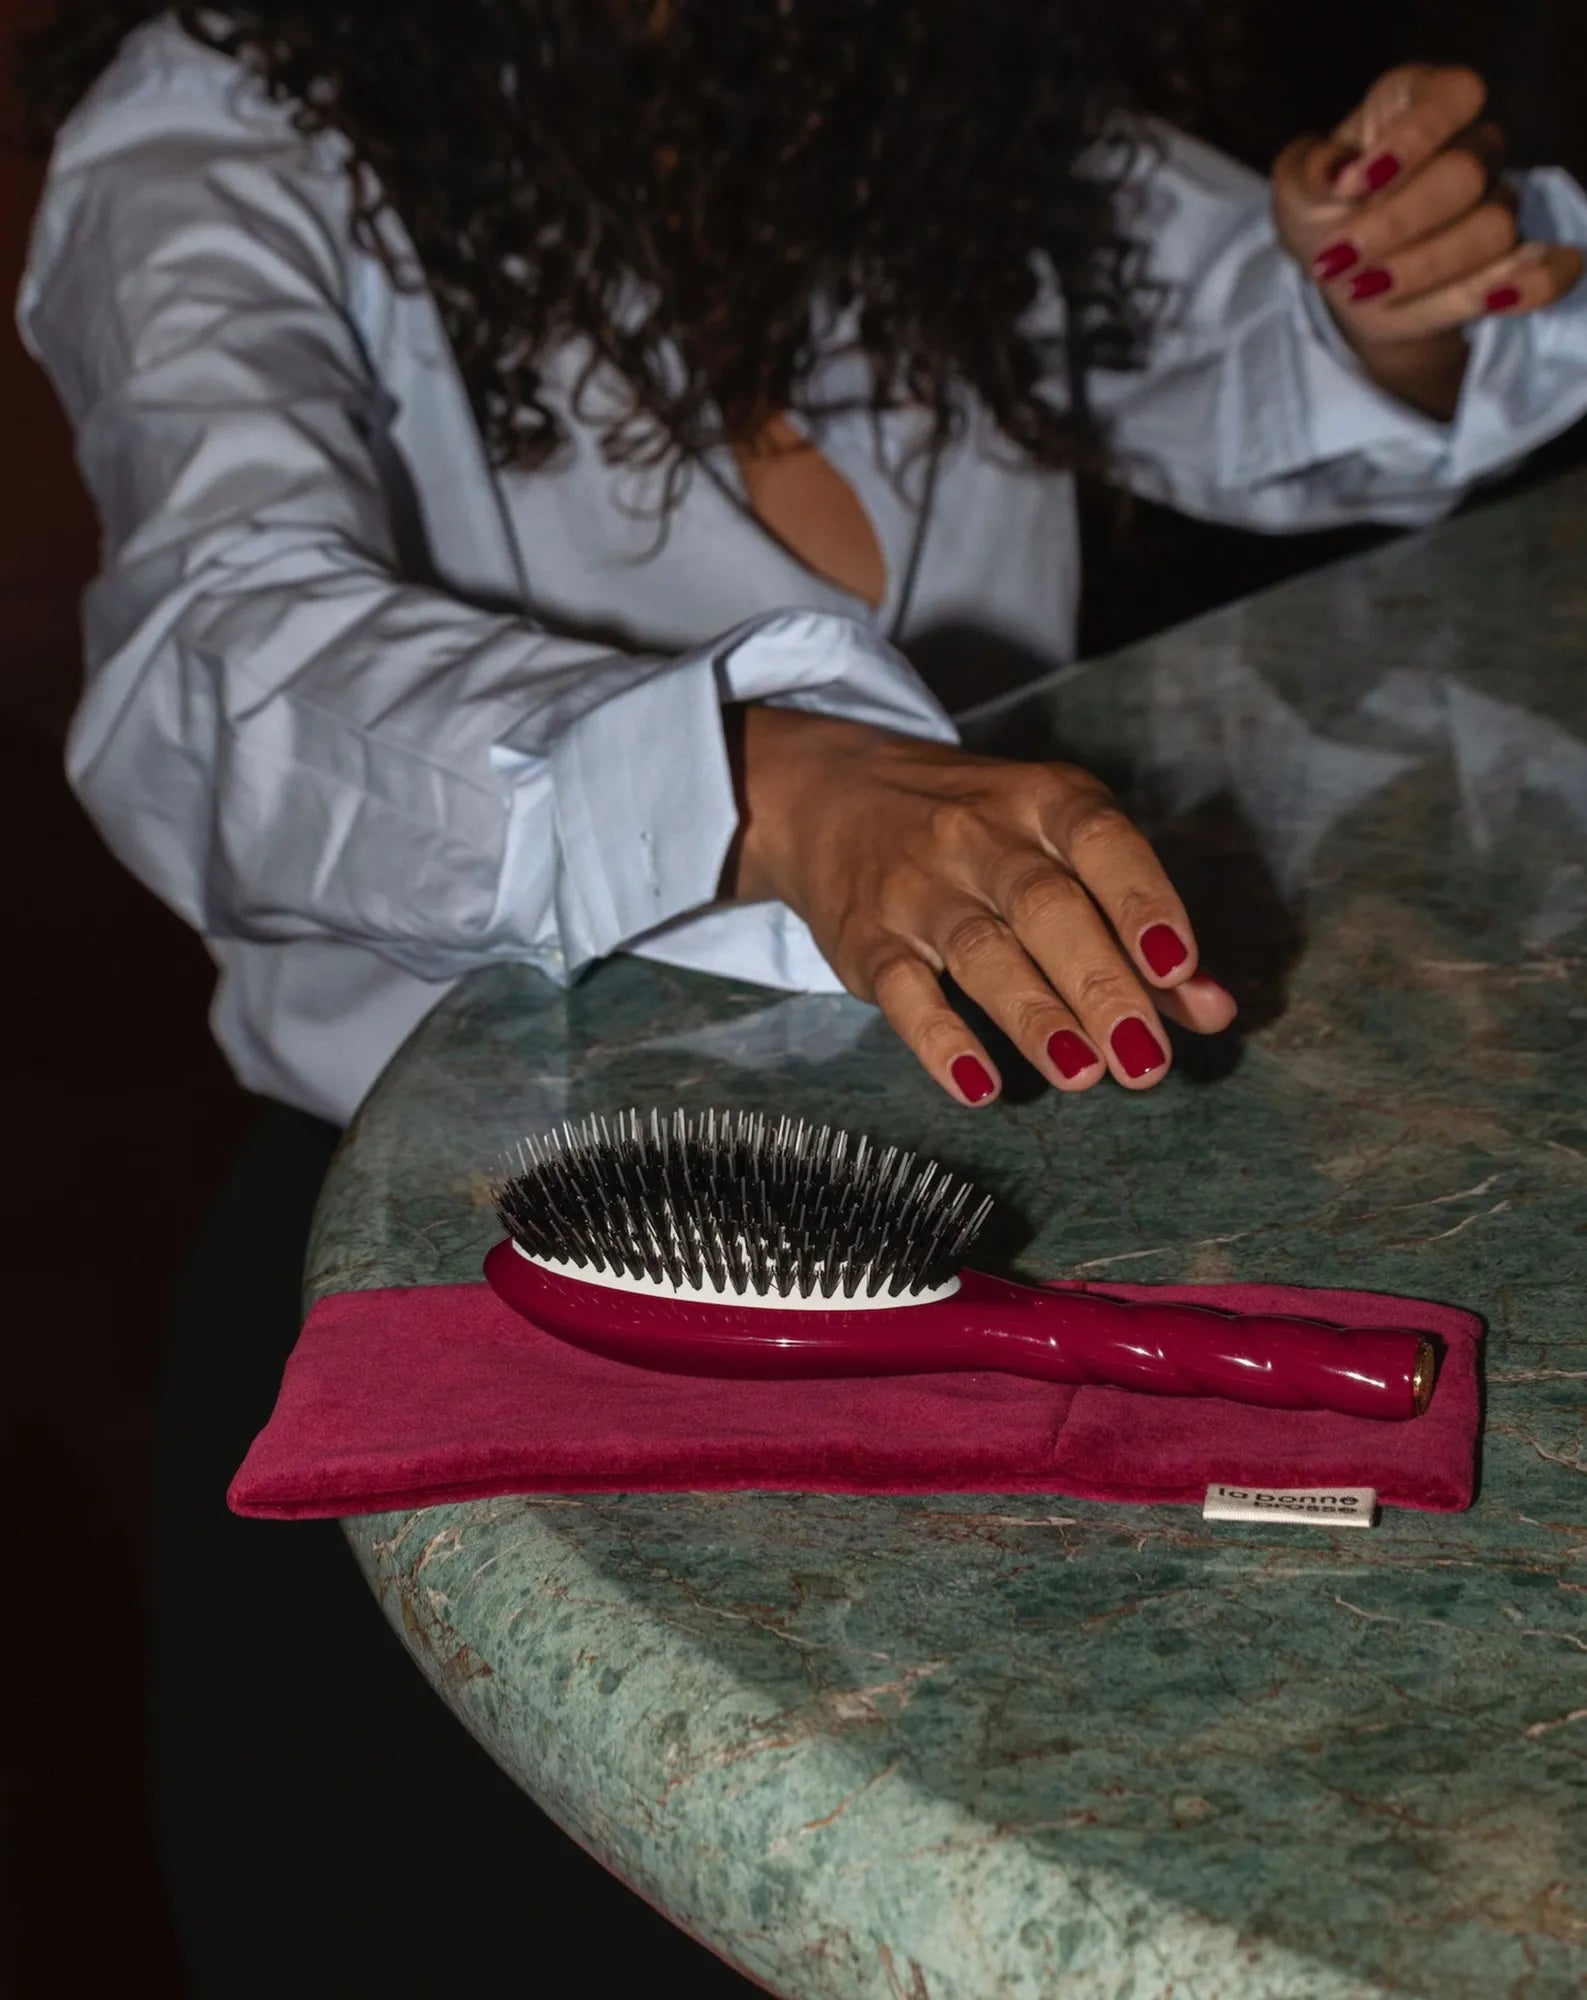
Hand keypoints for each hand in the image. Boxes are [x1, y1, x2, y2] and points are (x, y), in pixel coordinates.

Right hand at [727, 705, 1237, 1105]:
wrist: (830, 794)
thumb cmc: (978, 835)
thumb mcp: (1058, 851)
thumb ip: (1137, 931)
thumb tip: (1215, 1011)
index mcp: (1043, 801)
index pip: (1101, 841)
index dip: (1142, 901)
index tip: (1179, 967)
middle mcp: (979, 835)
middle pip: (1046, 906)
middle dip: (1102, 985)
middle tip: (1145, 1061)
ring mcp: (917, 885)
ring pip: (981, 949)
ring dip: (1034, 1015)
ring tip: (1084, 1075)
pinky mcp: (865, 937)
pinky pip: (901, 989)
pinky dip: (940, 1040)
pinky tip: (979, 1086)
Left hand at [1272, 65, 1582, 418]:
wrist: (1344, 280)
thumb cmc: (1324, 217)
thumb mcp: (1294, 191)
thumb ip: (1305, 172)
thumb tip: (1333, 174)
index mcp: (1421, 106)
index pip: (1455, 95)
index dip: (1411, 139)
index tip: (1353, 184)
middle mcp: (1471, 146)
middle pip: (1466, 174)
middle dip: (1396, 226)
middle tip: (1339, 261)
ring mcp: (1497, 203)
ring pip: (1493, 230)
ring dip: (1425, 270)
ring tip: (1364, 290)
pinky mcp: (1511, 262)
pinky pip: (1551, 268)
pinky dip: (1530, 285)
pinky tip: (1493, 302)